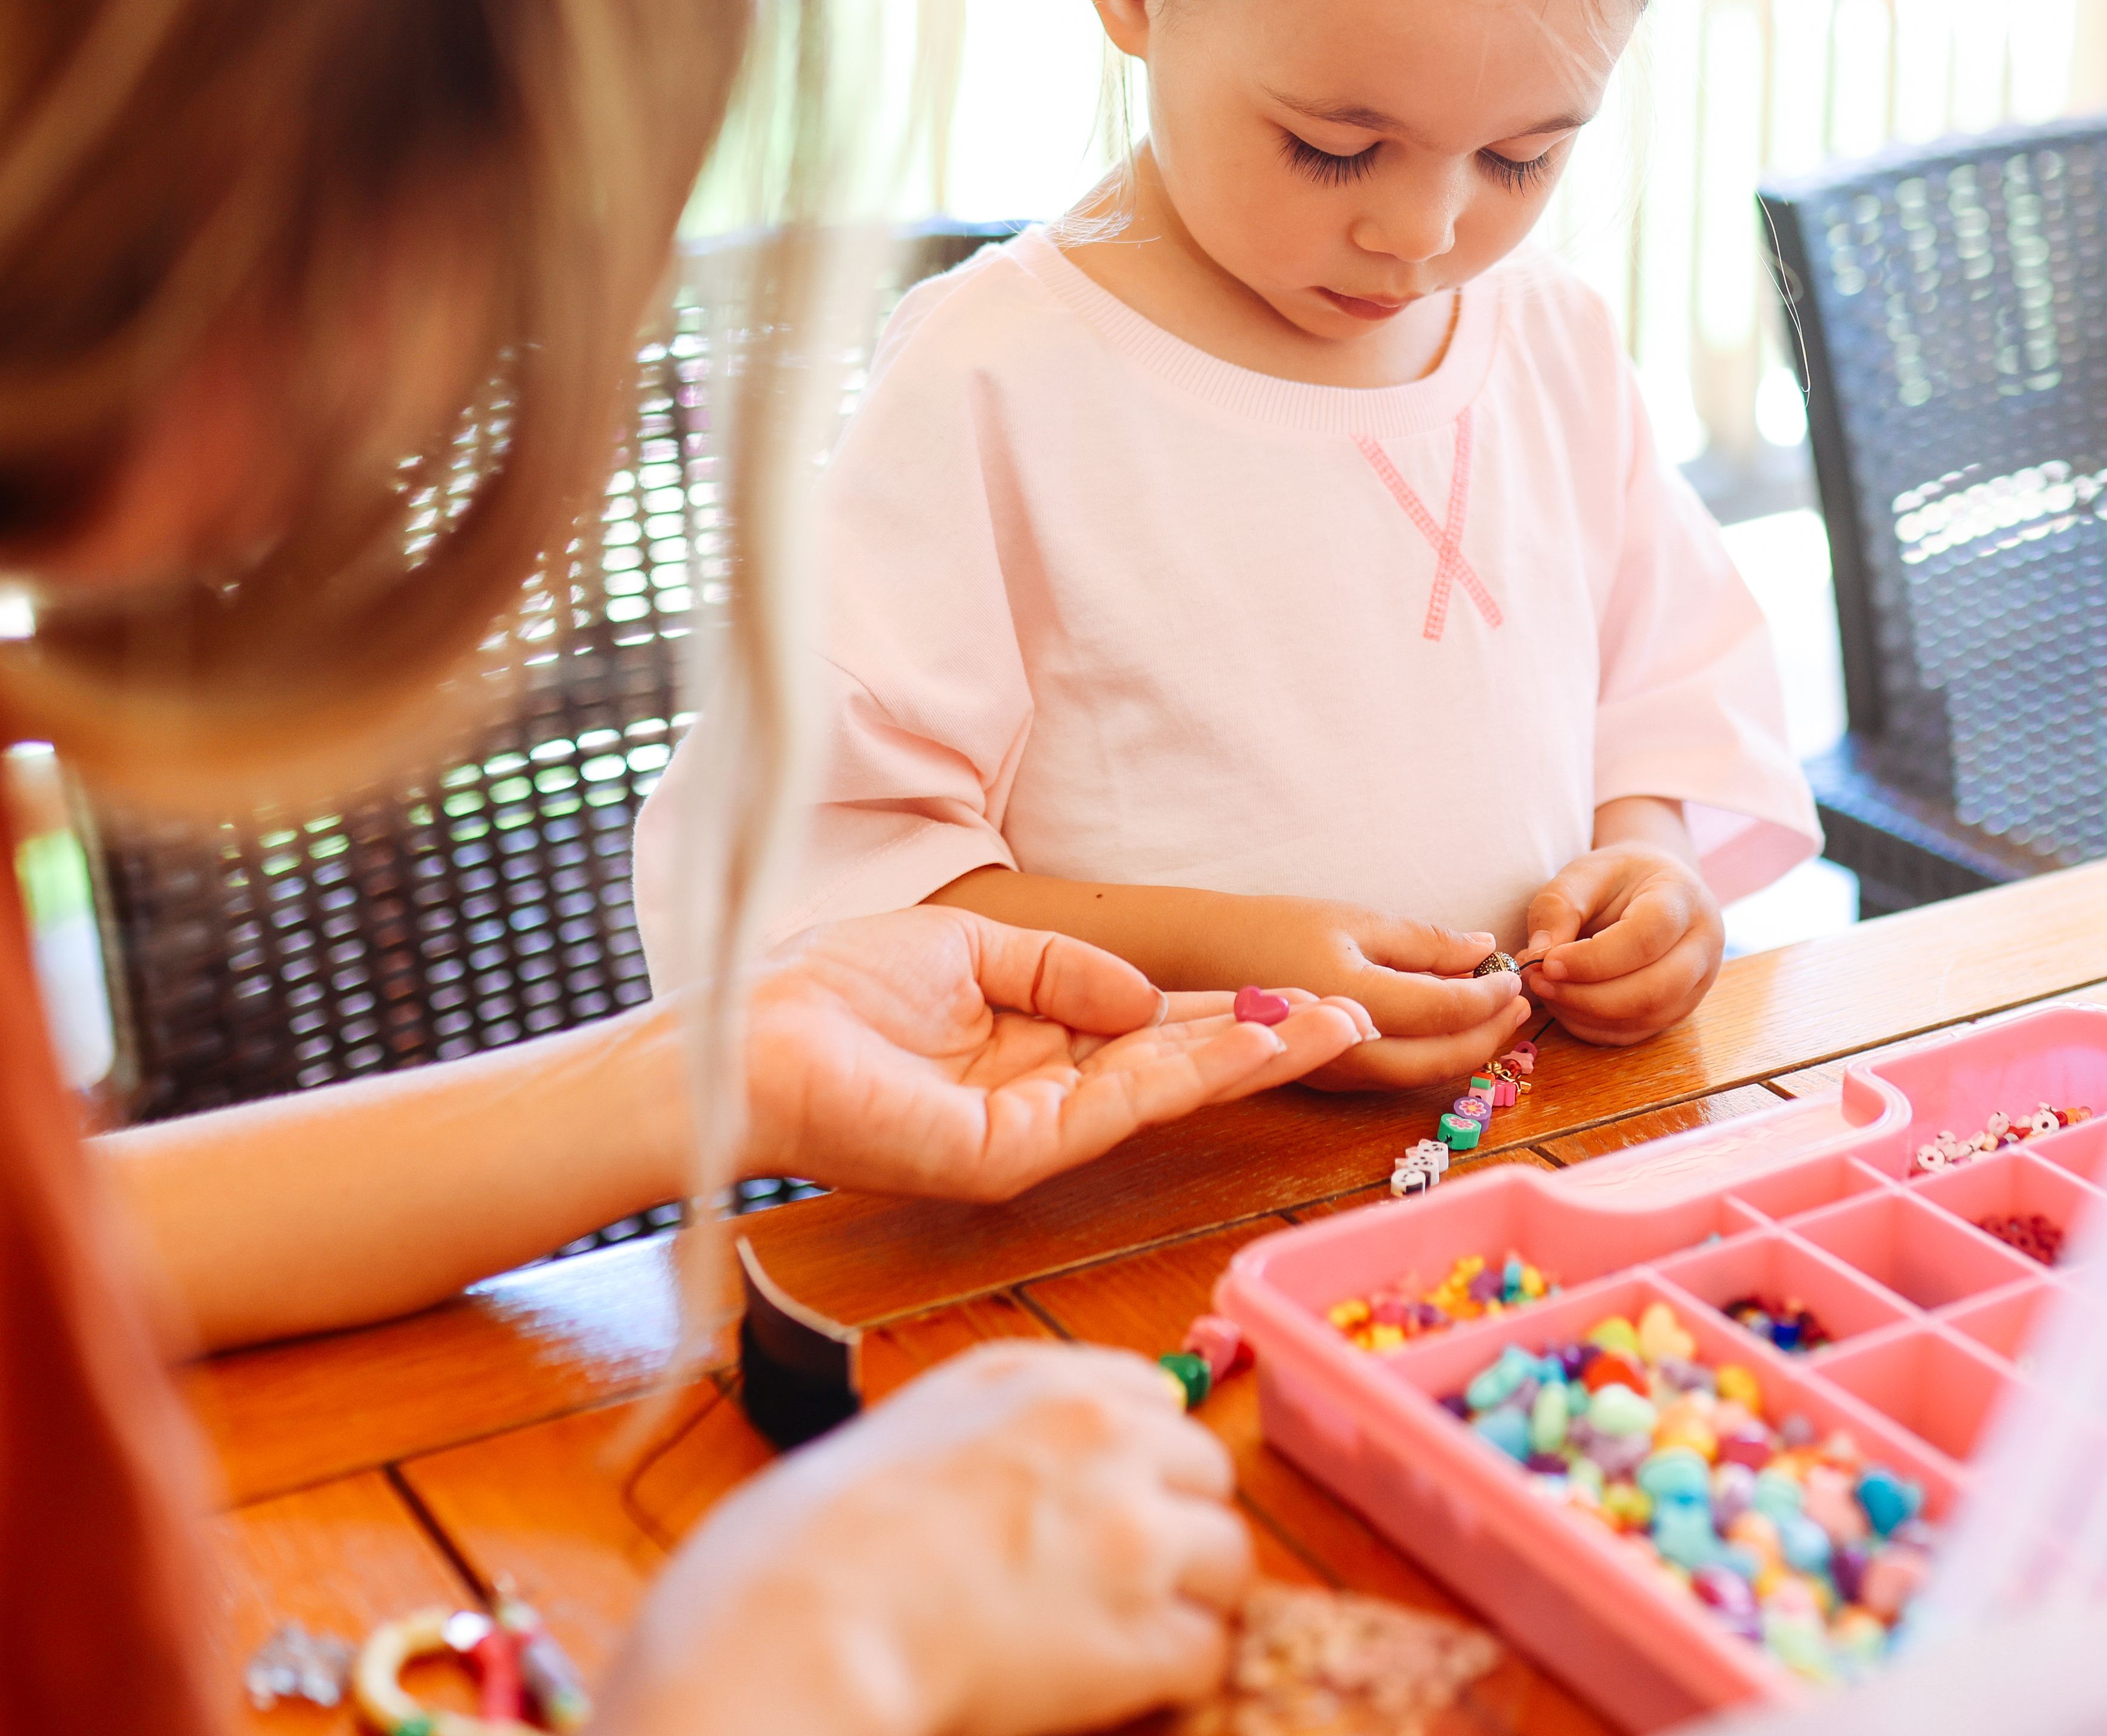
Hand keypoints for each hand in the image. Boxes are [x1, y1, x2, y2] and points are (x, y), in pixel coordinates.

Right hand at [606, 1342, 1246, 1735]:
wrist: (797, 1627)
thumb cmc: (802, 1543)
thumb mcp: (905, 1427)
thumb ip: (994, 1419)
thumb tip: (1054, 1449)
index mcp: (1036, 1381)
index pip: (1152, 1395)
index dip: (1137, 1458)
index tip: (1112, 1499)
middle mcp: (1103, 1437)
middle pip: (1206, 1473)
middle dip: (1174, 1525)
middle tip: (1116, 1583)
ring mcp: (1133, 1534)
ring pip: (1229, 1559)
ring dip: (1188, 1601)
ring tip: (1123, 1641)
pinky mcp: (1141, 1633)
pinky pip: (1207, 1651)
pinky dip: (1174, 1676)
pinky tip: (1117, 1690)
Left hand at [731, 907, 1374, 1200]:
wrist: (749, 1038)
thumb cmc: (834, 991)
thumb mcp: (970, 951)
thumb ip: (1062, 969)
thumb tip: (1146, 999)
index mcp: (1030, 1052)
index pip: (1150, 1035)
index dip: (1225, 1017)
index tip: (1300, 996)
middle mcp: (1043, 1100)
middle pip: (1176, 1068)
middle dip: (1266, 1042)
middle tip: (1357, 1017)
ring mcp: (1033, 1135)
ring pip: (1168, 1091)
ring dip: (1255, 1057)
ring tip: (1338, 1025)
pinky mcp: (1012, 1156)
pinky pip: (1122, 1107)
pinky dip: (1196, 1073)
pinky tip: (1253, 1044)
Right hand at [1203, 895, 1531, 1090]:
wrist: (1206, 956)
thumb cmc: (1277, 925)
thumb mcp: (1356, 919)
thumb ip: (1425, 942)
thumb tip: (1485, 948)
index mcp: (1352, 1001)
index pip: (1445, 1012)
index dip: (1490, 996)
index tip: (1514, 973)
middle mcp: (1345, 1050)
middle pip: (1441, 1059)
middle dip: (1490, 1034)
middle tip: (1521, 1004)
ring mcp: (1335, 1072)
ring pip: (1421, 1076)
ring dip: (1468, 1049)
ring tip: (1498, 1016)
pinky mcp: (1329, 1078)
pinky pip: (1396, 1076)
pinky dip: (1434, 1055)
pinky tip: (1450, 1026)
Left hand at [1517, 830, 1723, 1047]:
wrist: (1654, 889)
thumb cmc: (1618, 879)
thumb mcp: (1584, 873)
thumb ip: (1558, 906)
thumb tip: (1537, 955)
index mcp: (1683, 898)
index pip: (1646, 937)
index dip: (1594, 959)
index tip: (1547, 962)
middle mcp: (1703, 944)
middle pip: (1654, 989)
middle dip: (1588, 996)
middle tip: (1539, 982)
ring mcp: (1697, 983)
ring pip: (1646, 1017)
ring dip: (1586, 1014)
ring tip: (1546, 990)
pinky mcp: (1679, 1010)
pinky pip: (1636, 1033)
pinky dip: (1593, 1027)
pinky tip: (1564, 1004)